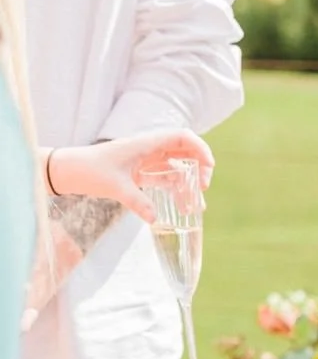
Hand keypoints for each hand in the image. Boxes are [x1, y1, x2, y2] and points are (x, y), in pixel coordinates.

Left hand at [46, 128, 215, 223]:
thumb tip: (155, 220)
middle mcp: (151, 148)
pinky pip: (165, 177)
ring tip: (196, 203)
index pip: (184, 137)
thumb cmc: (90, 171)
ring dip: (188, 182)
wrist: (67, 171)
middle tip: (202, 188)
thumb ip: (138, 202)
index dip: (201, 149)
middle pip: (186, 152)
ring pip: (177, 166)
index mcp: (148, 143)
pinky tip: (181, 204)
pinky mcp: (140, 172)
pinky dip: (175, 188)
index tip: (208, 168)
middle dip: (199, 168)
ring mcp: (146, 160)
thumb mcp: (115, 187)